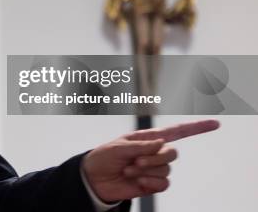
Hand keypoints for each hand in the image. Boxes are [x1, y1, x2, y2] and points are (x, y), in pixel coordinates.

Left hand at [82, 119, 219, 202]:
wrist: (94, 179)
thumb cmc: (103, 157)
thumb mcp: (118, 146)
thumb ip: (140, 145)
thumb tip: (161, 144)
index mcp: (147, 138)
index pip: (176, 131)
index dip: (196, 128)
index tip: (215, 124)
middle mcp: (154, 152)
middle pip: (172, 153)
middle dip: (155, 158)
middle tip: (135, 161)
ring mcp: (154, 169)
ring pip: (166, 169)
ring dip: (146, 170)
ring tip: (128, 170)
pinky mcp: (152, 184)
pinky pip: (163, 183)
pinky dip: (150, 182)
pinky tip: (138, 181)